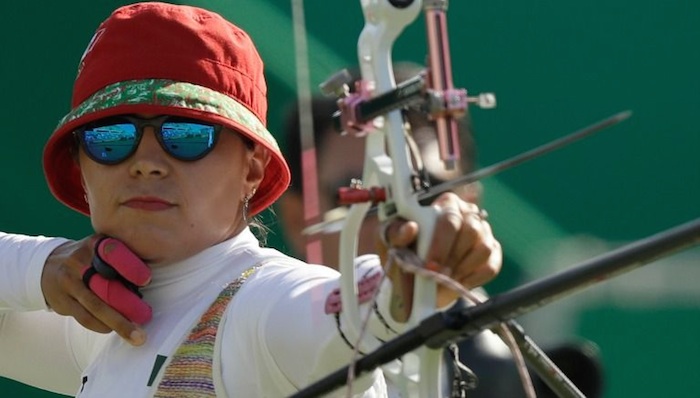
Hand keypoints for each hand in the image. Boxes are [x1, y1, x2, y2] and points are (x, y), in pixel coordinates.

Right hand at [41, 236, 149, 345]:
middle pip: (106, 286)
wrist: (47, 265)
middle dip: (129, 305)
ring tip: (138, 336)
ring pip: (96, 307)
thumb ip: (121, 257)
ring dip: (119, 324)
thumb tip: (150, 280)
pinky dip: (101, 326)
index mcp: (95, 245)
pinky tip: (113, 330)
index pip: (114, 254)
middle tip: (147, 317)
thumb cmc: (88, 259)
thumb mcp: (100, 248)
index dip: (131, 267)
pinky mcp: (62, 300)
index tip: (147, 280)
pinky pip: (84, 317)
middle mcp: (79, 262)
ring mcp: (69, 282)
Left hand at [378, 192, 501, 319]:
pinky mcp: (492, 252)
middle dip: (452, 258)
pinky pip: (491, 266)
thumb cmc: (403, 249)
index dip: (441, 243)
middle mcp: (468, 214)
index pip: (450, 218)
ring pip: (483, 248)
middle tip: (437, 276)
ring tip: (444, 279)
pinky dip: (473, 278)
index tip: (429, 265)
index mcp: (445, 204)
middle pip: (471, 231)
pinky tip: (457, 282)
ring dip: (462, 269)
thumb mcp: (391, 240)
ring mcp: (483, 232)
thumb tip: (409, 228)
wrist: (413, 274)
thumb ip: (396, 233)